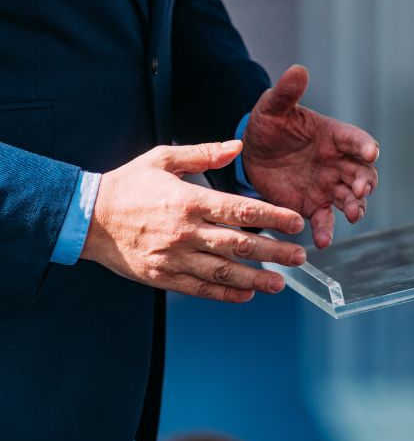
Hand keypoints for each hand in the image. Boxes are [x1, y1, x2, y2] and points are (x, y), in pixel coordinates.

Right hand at [81, 141, 306, 302]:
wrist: (87, 219)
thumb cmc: (128, 185)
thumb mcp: (163, 158)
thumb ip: (204, 153)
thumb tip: (238, 146)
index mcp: (189, 200)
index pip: (241, 211)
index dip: (273, 217)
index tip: (296, 223)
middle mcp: (185, 232)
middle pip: (239, 245)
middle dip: (274, 252)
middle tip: (299, 257)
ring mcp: (173, 258)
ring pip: (223, 272)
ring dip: (256, 279)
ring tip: (281, 283)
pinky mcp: (162, 277)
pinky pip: (200, 288)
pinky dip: (225, 293)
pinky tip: (246, 294)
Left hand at [243, 65, 378, 249]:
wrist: (251, 154)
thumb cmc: (268, 125)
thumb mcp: (273, 107)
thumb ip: (287, 92)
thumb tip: (297, 69)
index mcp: (333, 135)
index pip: (355, 139)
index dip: (364, 145)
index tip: (370, 152)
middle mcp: (337, 162)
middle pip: (361, 172)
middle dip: (365, 181)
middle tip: (361, 190)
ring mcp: (328, 186)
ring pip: (350, 199)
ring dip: (355, 207)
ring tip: (352, 215)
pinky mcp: (313, 205)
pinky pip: (325, 219)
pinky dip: (327, 229)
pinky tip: (322, 240)